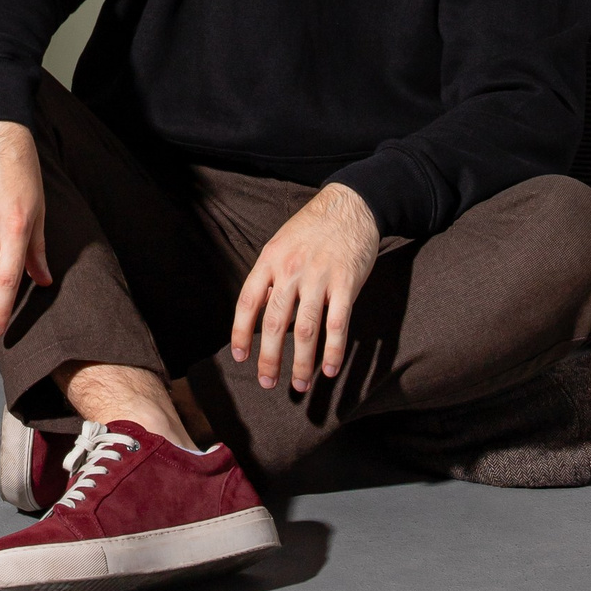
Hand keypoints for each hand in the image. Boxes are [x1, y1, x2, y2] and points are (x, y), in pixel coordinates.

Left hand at [231, 182, 380, 394]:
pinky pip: (337, 324)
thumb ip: (270, 276)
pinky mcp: (346, 283)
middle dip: (269, 358)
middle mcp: (290, 270)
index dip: (241, 332)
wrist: (350, 205)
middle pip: (275, 323)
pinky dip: (333, 351)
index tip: (240, 357)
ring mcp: (319, 277)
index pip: (247, 302)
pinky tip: (330, 370)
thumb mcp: (280, 243)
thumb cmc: (312, 228)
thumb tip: (260, 313)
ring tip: (300, 385)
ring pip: (305, 330)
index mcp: (270, 259)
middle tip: (267, 383)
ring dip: (302, 363)